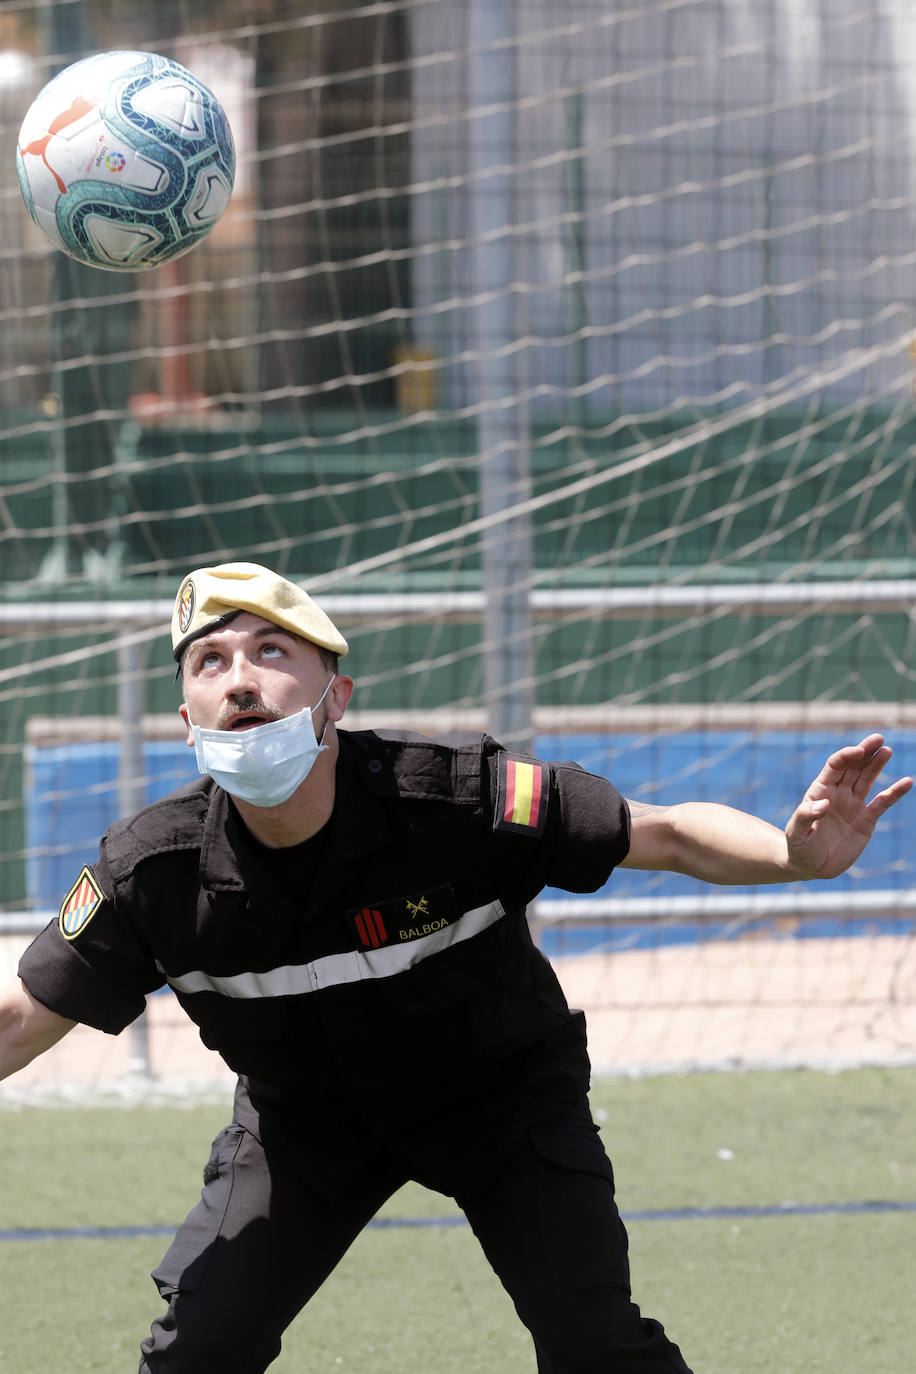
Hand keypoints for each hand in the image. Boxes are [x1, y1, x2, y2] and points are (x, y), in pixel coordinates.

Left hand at [784, 734, 912, 879]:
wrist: (811, 867)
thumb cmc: (799, 847)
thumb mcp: (797, 833)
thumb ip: (806, 816)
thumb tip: (825, 804)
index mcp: (820, 791)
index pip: (835, 766)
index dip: (846, 756)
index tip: (858, 751)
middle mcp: (838, 794)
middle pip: (853, 767)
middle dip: (865, 752)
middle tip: (878, 738)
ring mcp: (853, 805)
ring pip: (867, 779)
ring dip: (877, 764)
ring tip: (887, 750)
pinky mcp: (866, 820)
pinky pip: (882, 803)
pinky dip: (894, 793)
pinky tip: (906, 782)